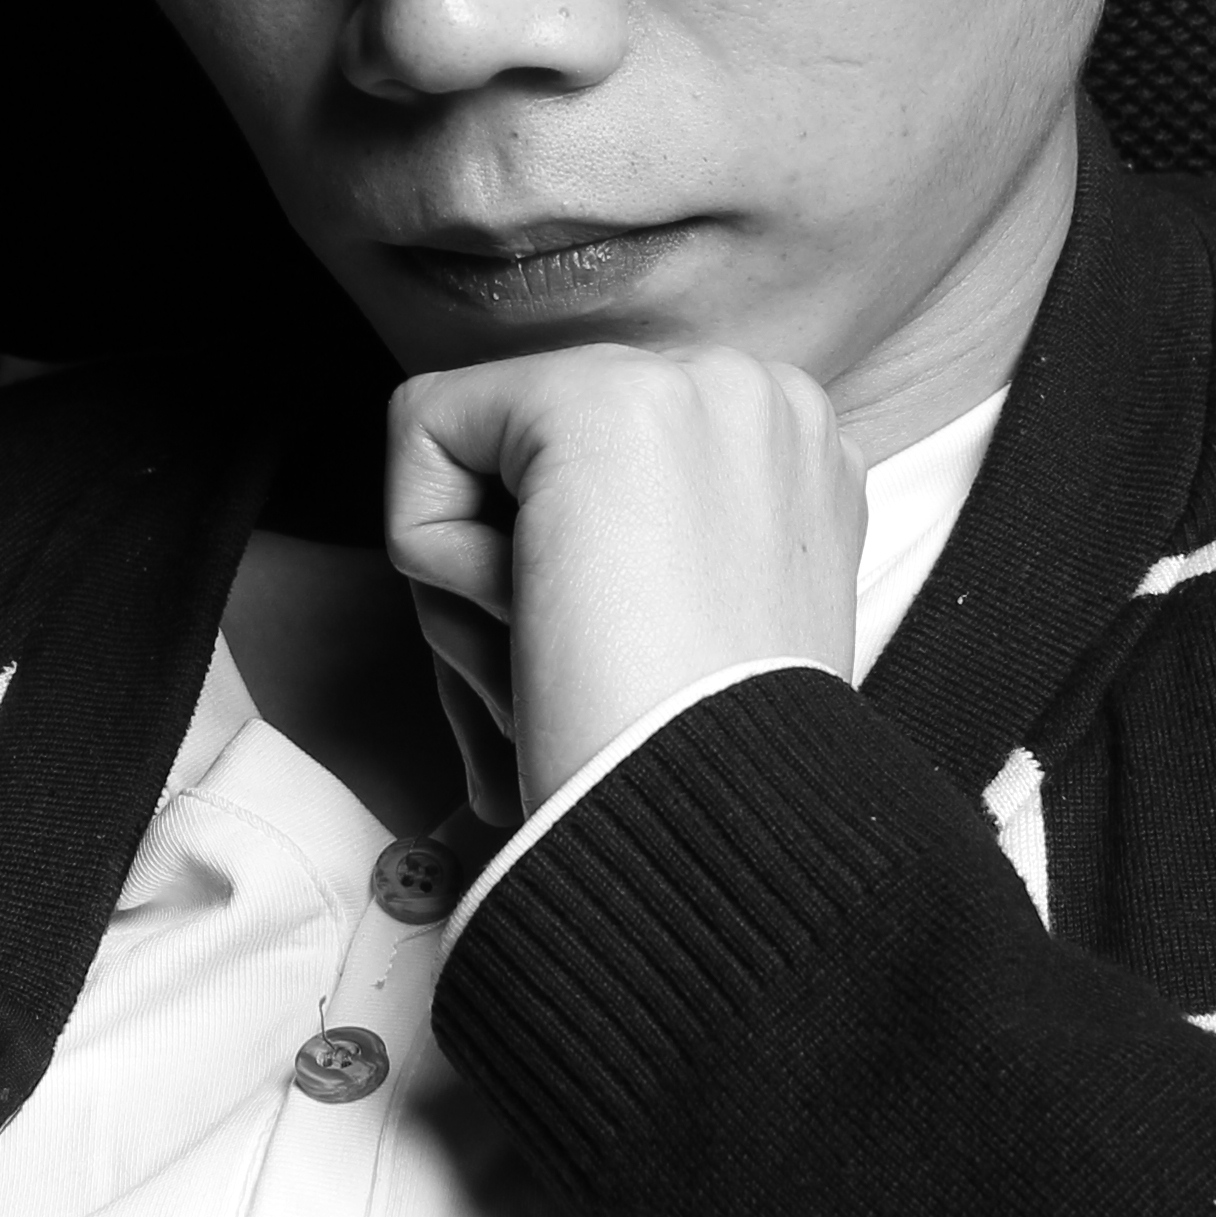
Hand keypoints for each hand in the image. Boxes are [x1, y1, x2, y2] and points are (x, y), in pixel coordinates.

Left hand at [384, 344, 866, 803]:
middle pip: (532, 454)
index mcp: (795, 462)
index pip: (593, 470)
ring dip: (475, 585)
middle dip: (506, 578)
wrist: (717, 831)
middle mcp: (759, 398)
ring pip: (475, 449)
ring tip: (566, 665)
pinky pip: (421, 432)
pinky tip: (535, 622)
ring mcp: (688, 385)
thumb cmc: (689, 777)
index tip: (612, 670)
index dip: (560, 579)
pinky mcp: (595, 398)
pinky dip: (435, 554)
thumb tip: (520, 560)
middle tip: (573, 680)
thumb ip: (642, 560)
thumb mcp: (696, 637)